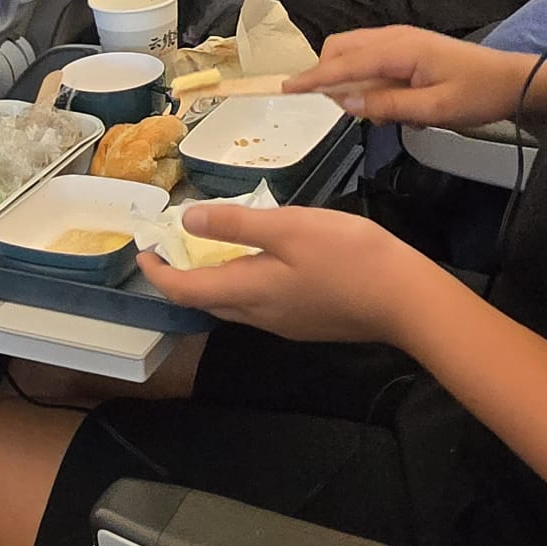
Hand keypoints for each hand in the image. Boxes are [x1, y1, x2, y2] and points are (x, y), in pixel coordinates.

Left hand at [139, 204, 446, 345]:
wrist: (404, 301)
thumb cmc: (347, 256)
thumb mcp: (288, 228)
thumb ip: (237, 225)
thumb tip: (187, 222)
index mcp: (247, 291)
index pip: (184, 290)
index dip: (157, 272)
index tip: (142, 250)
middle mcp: (258, 315)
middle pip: (205, 301)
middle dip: (181, 278)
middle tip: (171, 248)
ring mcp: (284, 323)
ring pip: (232, 305)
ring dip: (212, 282)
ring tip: (210, 251)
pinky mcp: (306, 323)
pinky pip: (258, 306)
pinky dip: (242, 285)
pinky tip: (259, 264)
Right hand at [287, 25, 535, 128]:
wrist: (511, 81)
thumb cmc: (477, 94)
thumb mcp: (433, 110)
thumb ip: (386, 106)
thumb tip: (344, 102)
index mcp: (399, 49)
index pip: (344, 63)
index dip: (313, 77)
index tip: (285, 89)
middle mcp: (395, 37)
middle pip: (341, 49)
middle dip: (325, 75)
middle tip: (327, 107)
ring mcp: (401, 40)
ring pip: (354, 53)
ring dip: (347, 79)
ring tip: (367, 110)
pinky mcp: (407, 49)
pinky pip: (371, 59)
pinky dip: (364, 78)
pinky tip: (385, 103)